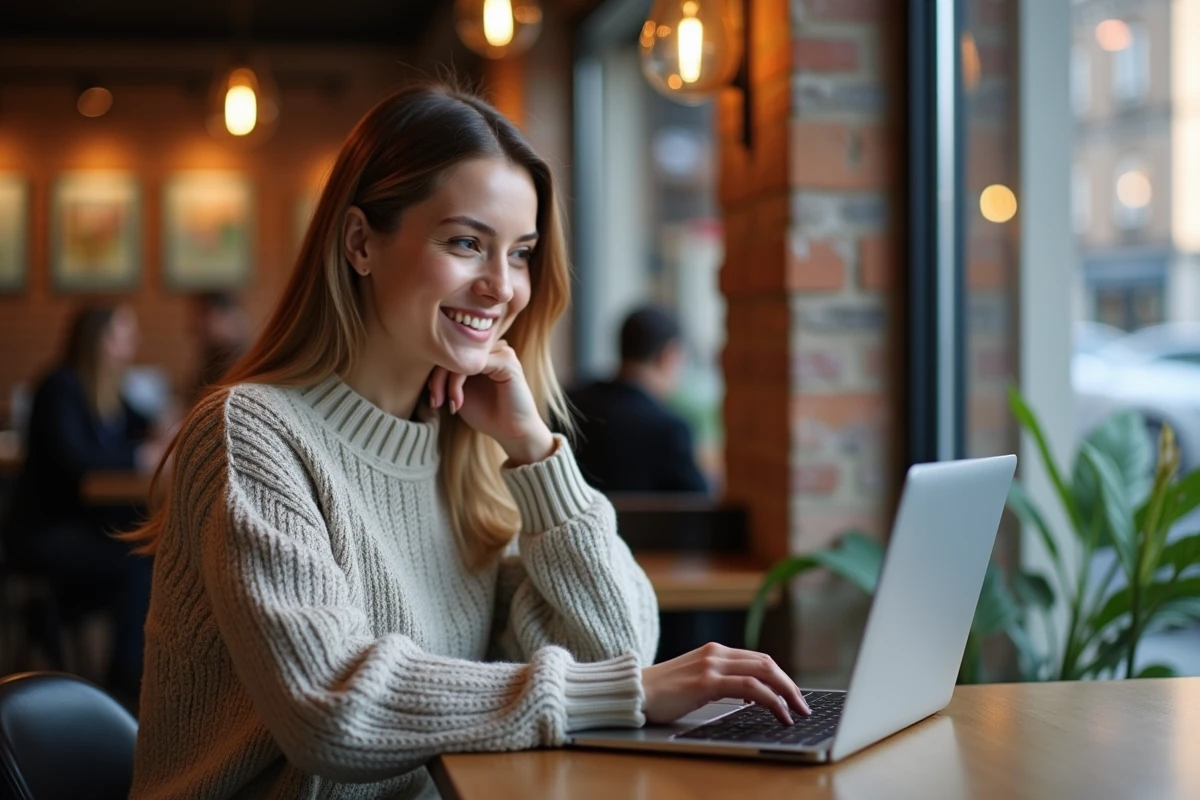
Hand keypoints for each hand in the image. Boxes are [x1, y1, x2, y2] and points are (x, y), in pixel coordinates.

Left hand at [427, 340, 555, 465]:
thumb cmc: (487, 414)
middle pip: (452, 349)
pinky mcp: (506, 360)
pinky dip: (457, 383)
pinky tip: (457, 402)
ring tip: (448, 404)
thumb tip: (420, 362)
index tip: (432, 399)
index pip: (450, 349)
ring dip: (446, 382)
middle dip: (437, 378)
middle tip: (435, 402)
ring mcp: (500, 351)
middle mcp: (491, 347)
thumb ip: (445, 376)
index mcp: (480, 353)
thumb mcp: (458, 392)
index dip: (434, 372)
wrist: (512, 432)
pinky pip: (472, 363)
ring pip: (459, 355)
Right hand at [641, 642, 809, 724]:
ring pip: (763, 672)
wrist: (633, 692)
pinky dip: (770, 700)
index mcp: (714, 651)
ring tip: (797, 711)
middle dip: (789, 684)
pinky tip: (778, 713)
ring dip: (786, 692)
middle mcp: (716, 653)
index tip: (792, 694)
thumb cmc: (660, 692)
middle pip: (766, 663)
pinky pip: (750, 687)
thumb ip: (718, 681)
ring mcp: (711, 665)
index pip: (758, 660)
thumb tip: (748, 697)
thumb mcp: (694, 680)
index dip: (780, 677)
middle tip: (802, 705)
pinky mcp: (706, 682)